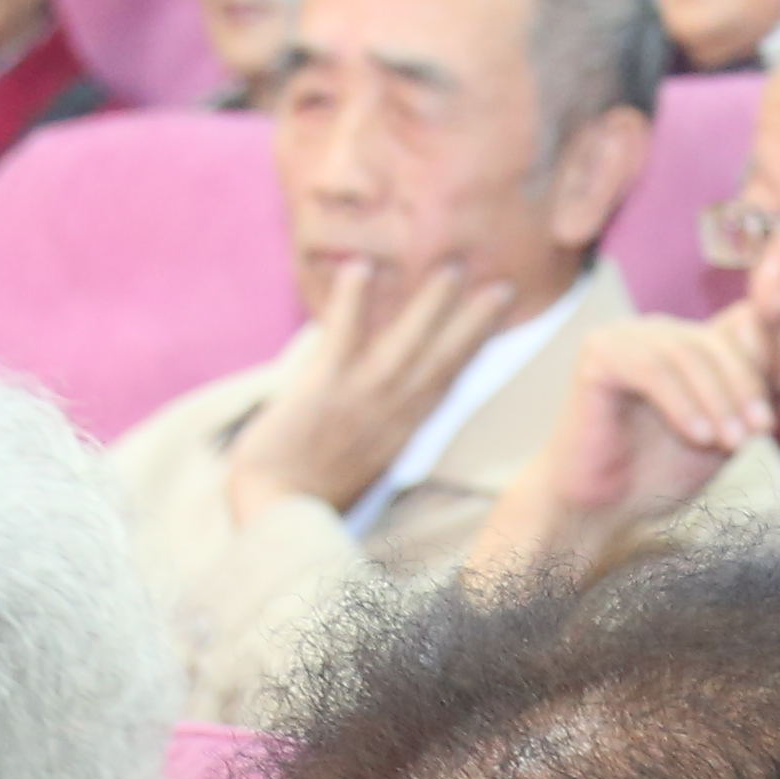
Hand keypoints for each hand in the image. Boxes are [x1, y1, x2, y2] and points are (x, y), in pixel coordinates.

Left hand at [227, 257, 521, 525]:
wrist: (277, 512)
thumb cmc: (310, 493)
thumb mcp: (362, 465)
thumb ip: (379, 429)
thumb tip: (388, 401)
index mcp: (403, 431)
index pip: (448, 380)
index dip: (477, 347)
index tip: (497, 321)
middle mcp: (393, 413)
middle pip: (445, 360)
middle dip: (476, 323)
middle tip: (502, 285)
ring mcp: (362, 398)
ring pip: (409, 344)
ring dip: (433, 305)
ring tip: (452, 267)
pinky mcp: (325, 387)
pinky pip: (344, 336)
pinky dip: (354, 302)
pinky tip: (361, 266)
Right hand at [480, 313, 772, 574]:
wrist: (602, 507)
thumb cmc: (659, 472)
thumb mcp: (722, 433)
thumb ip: (745, 392)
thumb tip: (766, 338)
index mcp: (687, 342)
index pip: (737, 332)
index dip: (758, 373)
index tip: (767, 427)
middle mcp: (656, 331)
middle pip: (714, 342)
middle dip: (741, 388)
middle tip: (756, 434)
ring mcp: (625, 337)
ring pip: (685, 354)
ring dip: (715, 399)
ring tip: (729, 443)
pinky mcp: (599, 354)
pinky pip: (651, 369)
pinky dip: (680, 402)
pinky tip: (697, 435)